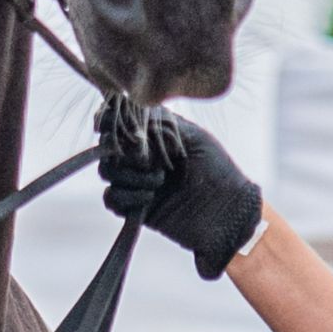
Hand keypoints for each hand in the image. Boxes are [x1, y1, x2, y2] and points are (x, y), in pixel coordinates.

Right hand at [97, 104, 264, 279]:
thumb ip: (162, 124)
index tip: (105, 124)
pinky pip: (111, 199)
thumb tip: (130, 118)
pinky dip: (126, 196)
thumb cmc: (218, 171)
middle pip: (108, 148)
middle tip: (146, 159)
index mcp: (156, 138)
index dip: (108, 121)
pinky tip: (149, 197)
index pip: (121, 124)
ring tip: (157, 180)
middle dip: (121, 151)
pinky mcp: (136, 209)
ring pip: (107, 172)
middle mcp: (143, 159)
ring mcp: (138, 183)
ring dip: (128, 174)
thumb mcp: (195, 138)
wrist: (228, 213)